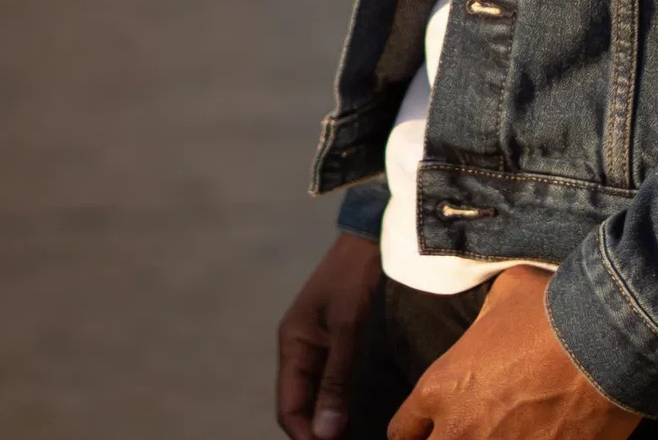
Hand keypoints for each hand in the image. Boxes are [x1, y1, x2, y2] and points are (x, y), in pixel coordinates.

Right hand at [277, 231, 382, 438]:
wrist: (368, 237)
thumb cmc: (353, 277)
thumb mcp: (346, 327)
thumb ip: (336, 379)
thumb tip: (325, 433)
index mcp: (292, 345)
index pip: (289, 407)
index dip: (305, 434)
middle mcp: (299, 348)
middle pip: (300, 403)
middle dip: (316, 429)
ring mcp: (316, 343)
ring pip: (315, 392)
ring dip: (327, 416)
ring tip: (350, 436)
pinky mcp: (334, 338)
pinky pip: (329, 378)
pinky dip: (337, 398)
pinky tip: (354, 411)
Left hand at [387, 265, 640, 438]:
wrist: (604, 338)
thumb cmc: (550, 309)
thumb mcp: (503, 297)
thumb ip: (482, 325)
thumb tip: (489, 333)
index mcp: (440, 389)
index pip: (403, 431)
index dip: (418, 428)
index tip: (433, 424)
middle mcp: (460, 432)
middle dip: (448, 439)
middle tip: (472, 428)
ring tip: (511, 431)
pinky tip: (546, 436)